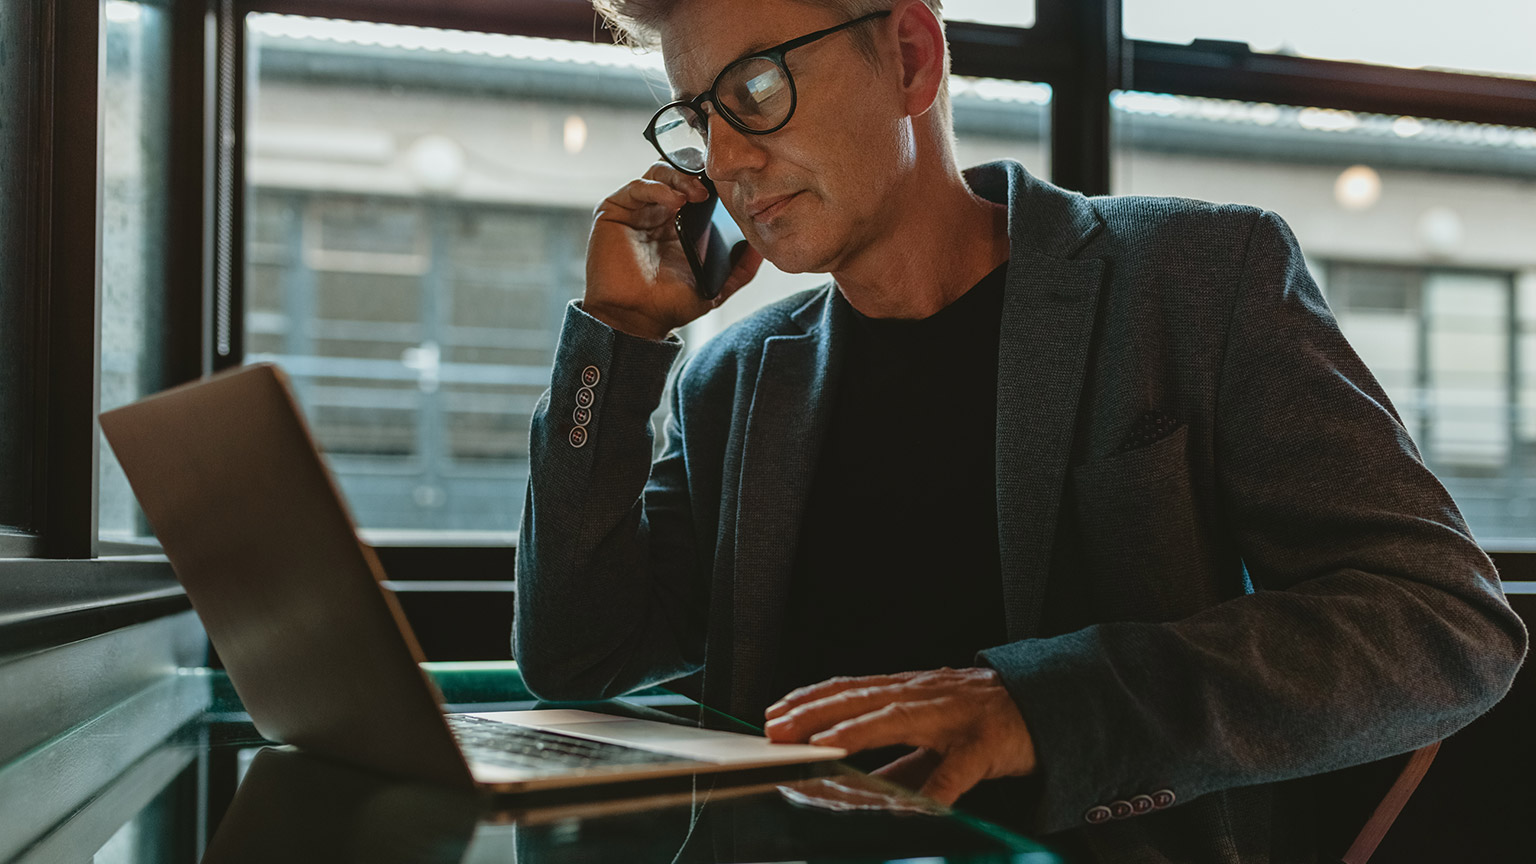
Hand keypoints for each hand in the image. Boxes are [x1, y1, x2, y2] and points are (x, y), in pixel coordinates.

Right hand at [584, 161, 764, 339]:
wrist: (636, 320)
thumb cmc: (670, 306)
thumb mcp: (716, 287)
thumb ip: (740, 271)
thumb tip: (761, 250)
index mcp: (679, 223)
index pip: (695, 187)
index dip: (711, 181)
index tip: (730, 185)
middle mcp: (657, 212)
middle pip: (677, 173)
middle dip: (696, 173)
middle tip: (712, 187)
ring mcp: (636, 210)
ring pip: (658, 173)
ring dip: (680, 177)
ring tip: (696, 194)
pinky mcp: (615, 210)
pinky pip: (638, 187)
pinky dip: (658, 188)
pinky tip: (675, 200)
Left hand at [763, 667, 1036, 805]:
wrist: (1049, 705)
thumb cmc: (983, 719)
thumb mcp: (933, 733)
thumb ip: (895, 756)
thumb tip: (849, 775)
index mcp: (910, 693)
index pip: (851, 689)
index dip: (810, 699)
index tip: (774, 713)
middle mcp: (925, 696)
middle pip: (863, 699)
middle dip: (817, 712)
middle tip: (779, 729)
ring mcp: (954, 718)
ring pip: (898, 719)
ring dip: (858, 731)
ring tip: (823, 746)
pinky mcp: (984, 746)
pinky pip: (956, 770)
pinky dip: (934, 788)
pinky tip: (914, 807)